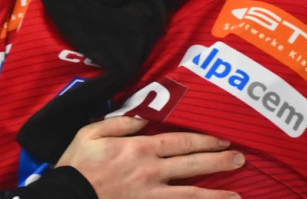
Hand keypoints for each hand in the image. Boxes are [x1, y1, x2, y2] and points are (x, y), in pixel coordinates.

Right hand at [57, 117, 242, 198]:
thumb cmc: (76, 164)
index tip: (222, 139)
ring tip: (237, 196)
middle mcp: (151, 171)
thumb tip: (145, 116)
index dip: (203, 140)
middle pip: (192, 165)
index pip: (179, 142)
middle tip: (240, 159)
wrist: (66, 196)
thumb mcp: (91, 133)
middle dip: (218, 161)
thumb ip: (120, 123)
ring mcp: (151, 194)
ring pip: (191, 194)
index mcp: (139, 149)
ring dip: (216, 195)